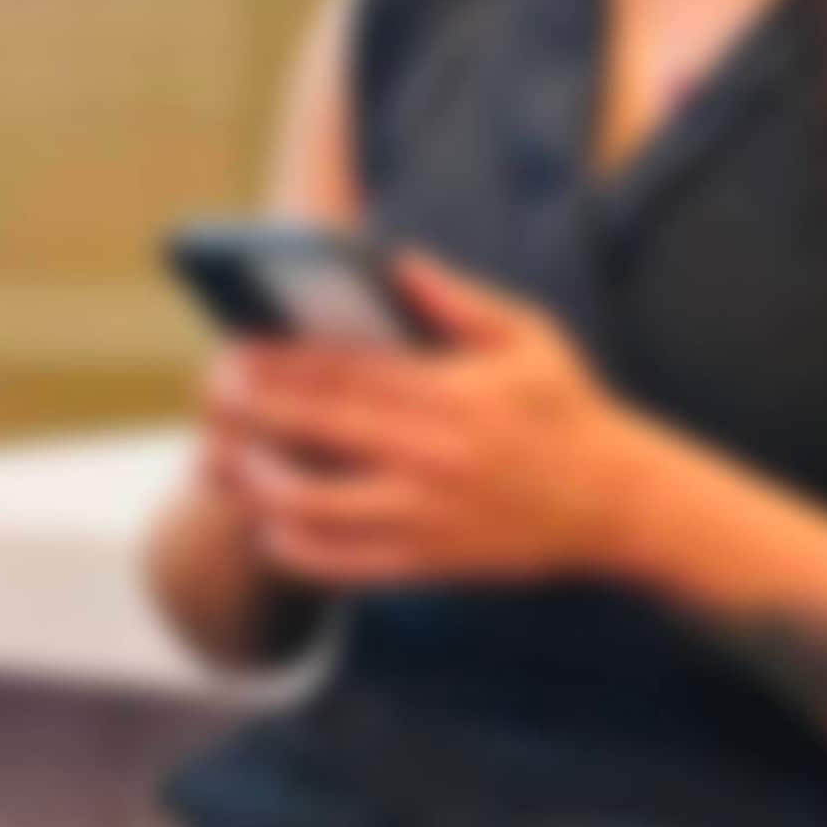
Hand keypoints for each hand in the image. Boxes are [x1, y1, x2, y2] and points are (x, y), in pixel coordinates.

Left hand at [199, 248, 637, 587]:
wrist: (617, 504)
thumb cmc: (568, 411)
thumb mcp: (528, 337)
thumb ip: (458, 300)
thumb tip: (395, 263)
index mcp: (451, 393)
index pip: (343, 374)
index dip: (279, 364)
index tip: (234, 352)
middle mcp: (432, 456)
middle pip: (316, 432)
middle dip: (251, 414)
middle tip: (208, 399)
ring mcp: (427, 515)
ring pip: (315, 505)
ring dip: (257, 485)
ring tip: (220, 465)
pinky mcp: (430, 562)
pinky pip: (344, 563)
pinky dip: (296, 550)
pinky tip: (268, 529)